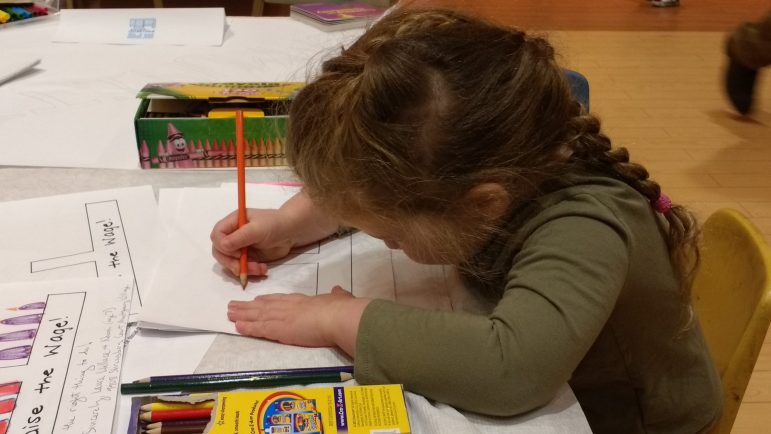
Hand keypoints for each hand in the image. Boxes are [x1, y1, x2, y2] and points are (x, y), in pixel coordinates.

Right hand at [210, 208, 293, 277]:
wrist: (292, 232)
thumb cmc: (275, 225)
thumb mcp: (257, 229)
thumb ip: (239, 237)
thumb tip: (222, 246)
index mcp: (232, 222)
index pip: (216, 236)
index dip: (222, 246)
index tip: (238, 252)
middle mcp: (233, 235)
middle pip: (219, 252)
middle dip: (231, 262)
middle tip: (242, 268)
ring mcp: (239, 247)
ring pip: (230, 263)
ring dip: (242, 269)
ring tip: (259, 268)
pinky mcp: (247, 258)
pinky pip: (242, 268)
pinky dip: (250, 271)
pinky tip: (262, 269)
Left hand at [227, 286, 370, 353]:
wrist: (336, 316)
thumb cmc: (340, 309)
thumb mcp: (339, 298)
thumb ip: (337, 295)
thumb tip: (338, 290)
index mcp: (301, 300)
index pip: (280, 299)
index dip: (267, 300)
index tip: (257, 300)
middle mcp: (287, 306)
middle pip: (263, 305)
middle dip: (248, 306)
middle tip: (234, 305)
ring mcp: (281, 317)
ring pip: (256, 315)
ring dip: (242, 314)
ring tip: (229, 313)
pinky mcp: (278, 329)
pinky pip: (258, 328)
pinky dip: (247, 327)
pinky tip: (236, 327)